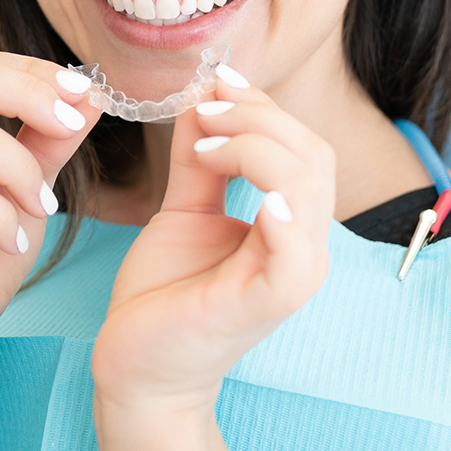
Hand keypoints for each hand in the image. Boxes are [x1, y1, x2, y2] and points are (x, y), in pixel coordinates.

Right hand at [0, 52, 100, 364]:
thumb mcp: (31, 187)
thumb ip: (52, 141)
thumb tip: (91, 94)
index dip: (34, 72)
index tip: (86, 94)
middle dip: (31, 97)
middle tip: (72, 127)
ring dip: (22, 171)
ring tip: (41, 209)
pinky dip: (1, 217)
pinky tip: (14, 242)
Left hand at [94, 73, 333, 411]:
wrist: (137, 367)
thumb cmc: (164, 295)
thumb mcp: (183, 210)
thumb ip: (201, 160)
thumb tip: (205, 97)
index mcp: (291, 225)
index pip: (302, 146)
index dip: (262, 106)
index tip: (214, 83)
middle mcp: (304, 248)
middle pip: (312, 155)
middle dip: (259, 117)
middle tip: (204, 110)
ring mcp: (293, 276)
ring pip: (307, 186)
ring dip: (257, 148)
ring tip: (207, 145)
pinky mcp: (269, 302)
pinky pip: (295, 252)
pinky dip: (282, 212)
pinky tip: (253, 193)